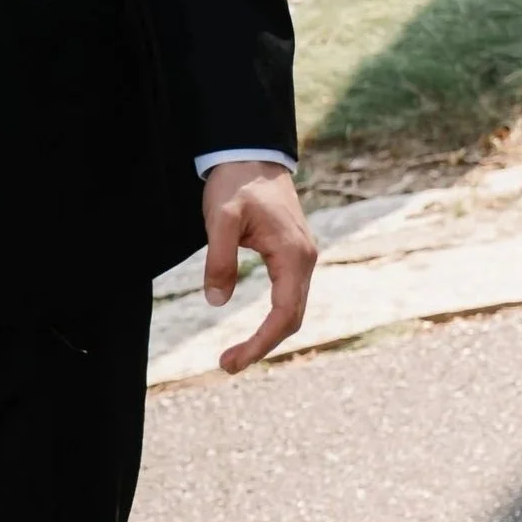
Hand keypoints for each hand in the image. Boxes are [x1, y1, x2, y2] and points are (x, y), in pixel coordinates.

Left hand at [201, 162, 315, 373]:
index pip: (284, 314)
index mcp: (293, 255)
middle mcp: (305, 260)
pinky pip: (288, 297)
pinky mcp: (293, 257)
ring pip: (292, 310)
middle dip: (262, 346)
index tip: (231, 362)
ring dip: (268, 336)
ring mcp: (302, 259)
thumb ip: (219, 259)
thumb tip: (216, 301)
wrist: (253, 157)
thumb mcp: (220, 219)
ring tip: (233, 355)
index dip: (260, 343)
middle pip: (292, 319)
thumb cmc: (236, 185)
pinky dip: (273, 319)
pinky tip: (253, 331)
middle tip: (226, 365)